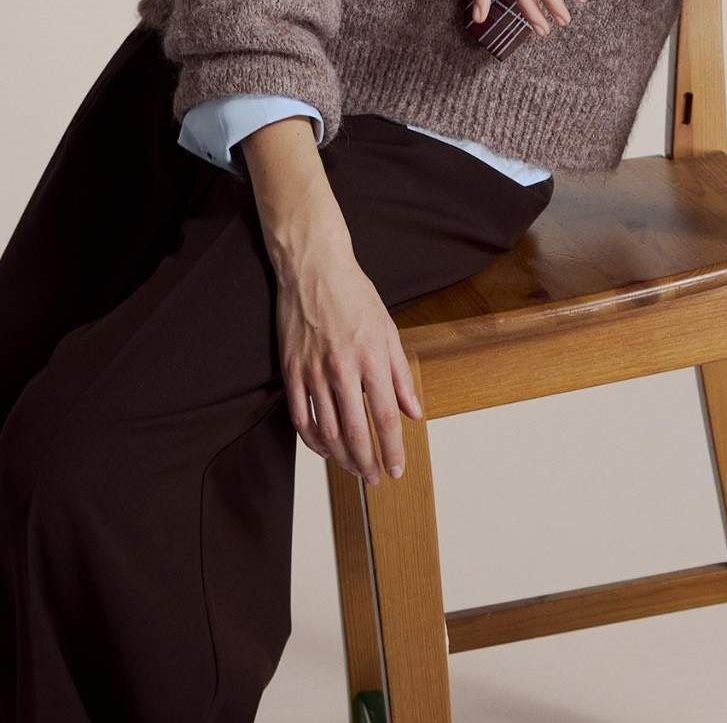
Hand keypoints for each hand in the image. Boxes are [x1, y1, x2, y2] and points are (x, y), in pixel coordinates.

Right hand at [275, 232, 423, 486]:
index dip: (392, 449)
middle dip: (367, 462)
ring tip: (354, 469)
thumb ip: (401, 375)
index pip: (384, 418)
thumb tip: (414, 412)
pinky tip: (324, 448)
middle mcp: (342, 369)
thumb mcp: (388, 330)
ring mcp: (313, 371)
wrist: (314, 269)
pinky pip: (300, 417)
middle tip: (376, 479)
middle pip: (355, 431)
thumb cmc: (355, 296)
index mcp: (371, 358)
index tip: (397, 469)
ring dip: (342, 457)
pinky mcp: (291, 370)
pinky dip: (313, 440)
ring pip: (327, 430)